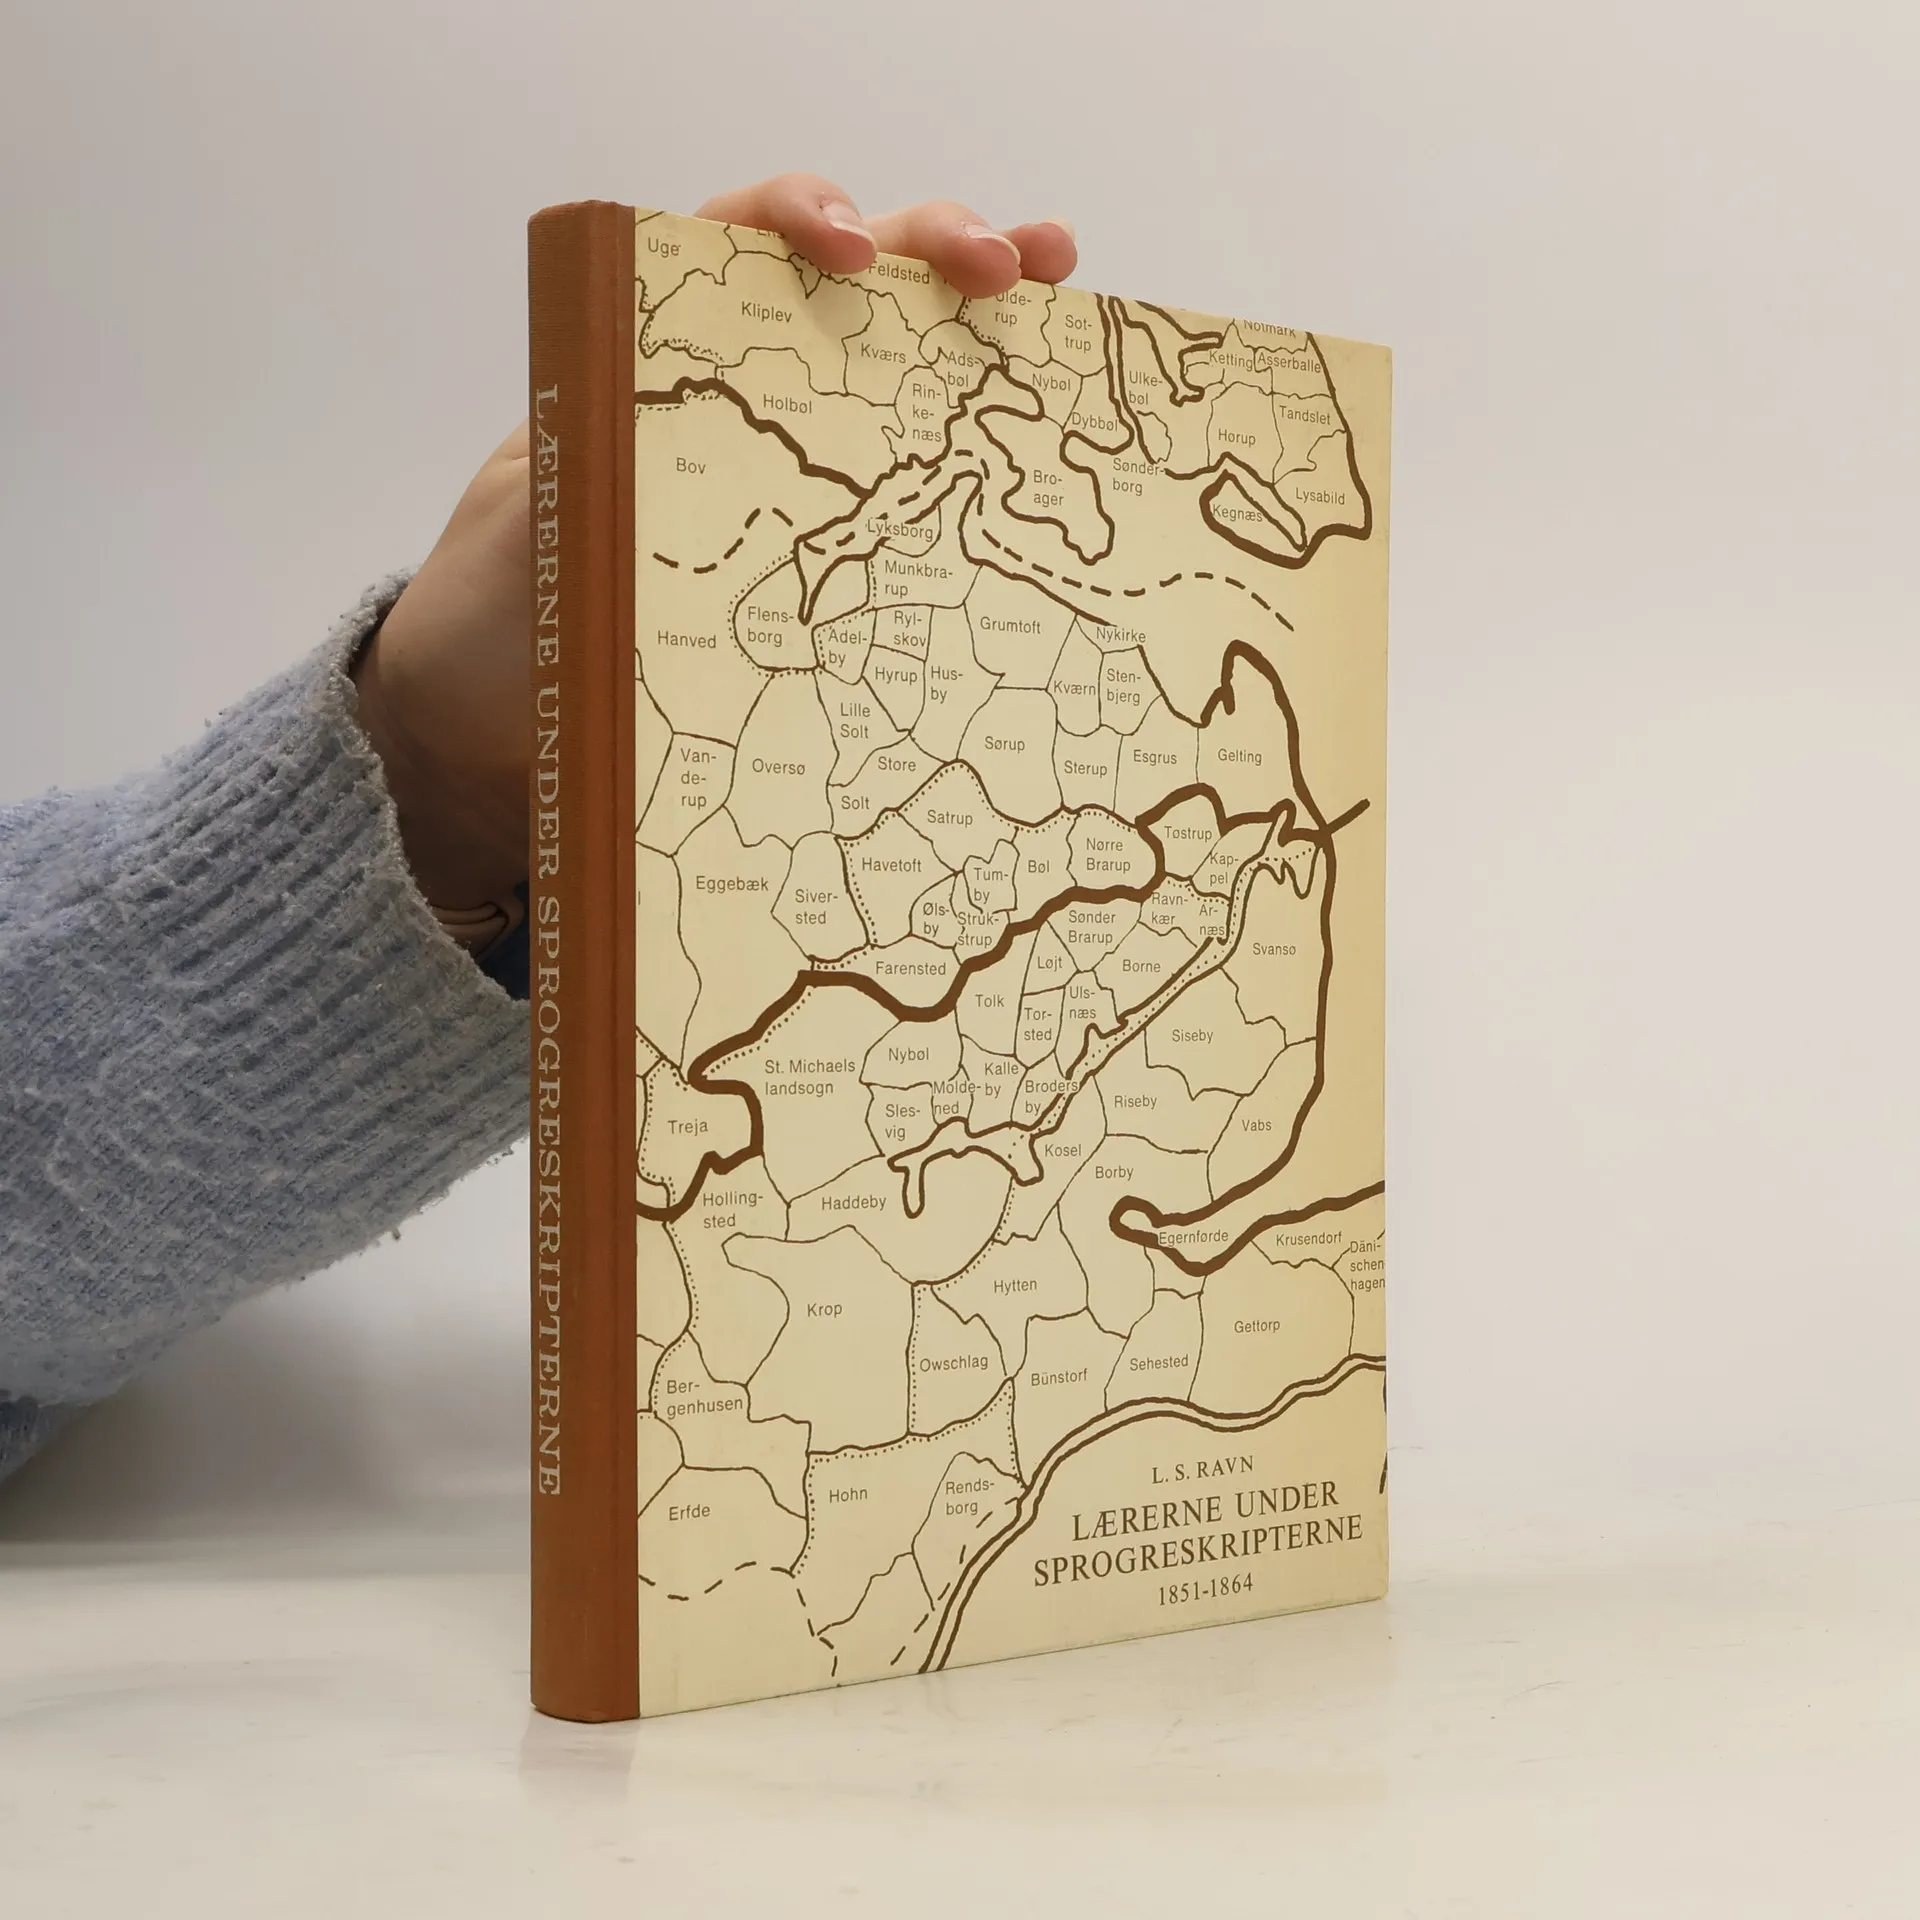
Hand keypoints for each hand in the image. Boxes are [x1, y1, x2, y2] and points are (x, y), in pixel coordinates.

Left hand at [353, 174, 1077, 925]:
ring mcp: (795, 468)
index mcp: (651, 356)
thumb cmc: (499, 620)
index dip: (800, 217)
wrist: (492, 730)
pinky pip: (914, 489)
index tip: (849, 249)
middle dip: (935, 247)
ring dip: (983, 324)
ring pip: (899, 366)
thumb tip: (657, 462)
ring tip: (1058, 291)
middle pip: (849, 281)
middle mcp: (736, 394)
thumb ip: (590, 476)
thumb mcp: (530, 534)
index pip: (734, 242)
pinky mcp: (831, 553)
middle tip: (1013, 264)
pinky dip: (980, 455)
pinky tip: (1042, 437)